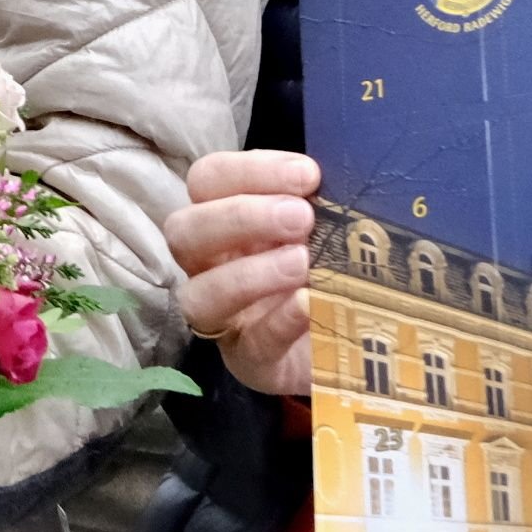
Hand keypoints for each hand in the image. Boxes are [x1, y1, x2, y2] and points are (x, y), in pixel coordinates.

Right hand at [168, 148, 320, 397]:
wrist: (347, 341)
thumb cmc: (324, 268)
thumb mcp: (321, 228)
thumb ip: (319, 203)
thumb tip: (345, 173)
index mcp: (223, 219)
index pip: (209, 180)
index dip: (251, 171)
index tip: (307, 174)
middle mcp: (209, 265)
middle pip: (184, 231)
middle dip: (241, 217)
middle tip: (301, 216)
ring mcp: (222, 317)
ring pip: (198, 294)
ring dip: (250, 273)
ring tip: (302, 262)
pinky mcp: (249, 360)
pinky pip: (251, 343)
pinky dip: (279, 320)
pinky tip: (309, 303)